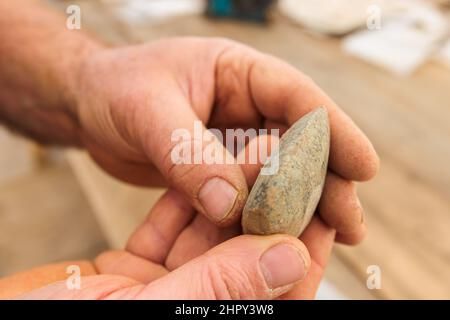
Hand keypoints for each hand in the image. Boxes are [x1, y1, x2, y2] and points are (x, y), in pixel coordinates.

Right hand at [2, 192, 333, 299]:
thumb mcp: (146, 309)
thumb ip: (224, 289)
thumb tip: (291, 256)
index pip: (279, 286)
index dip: (304, 240)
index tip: (322, 196)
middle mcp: (197, 306)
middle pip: (248, 255)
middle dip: (268, 206)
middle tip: (288, 159)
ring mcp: (165, 290)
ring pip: (210, 237)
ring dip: (229, 194)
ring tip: (252, 149)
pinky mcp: (131, 272)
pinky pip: (169, 229)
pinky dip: (183, 197)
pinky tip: (200, 166)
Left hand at [74, 37, 378, 240]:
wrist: (89, 105)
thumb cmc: (117, 89)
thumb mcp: (146, 110)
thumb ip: (188, 153)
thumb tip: (231, 204)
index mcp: (238, 73)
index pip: (298, 98)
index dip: (335, 132)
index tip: (364, 167)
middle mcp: (246, 106)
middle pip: (300, 142)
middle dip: (327, 181)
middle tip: (352, 222)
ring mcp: (235, 139)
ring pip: (281, 172)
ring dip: (306, 204)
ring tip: (337, 236)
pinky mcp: (220, 168)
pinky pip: (251, 192)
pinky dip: (268, 214)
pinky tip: (285, 235)